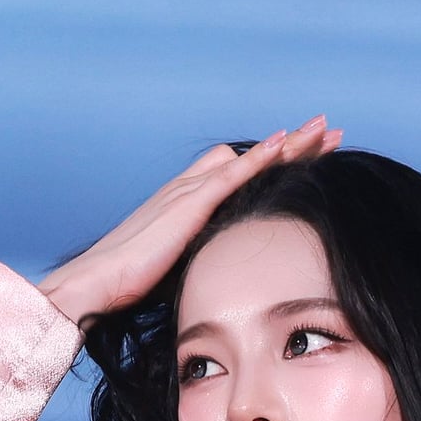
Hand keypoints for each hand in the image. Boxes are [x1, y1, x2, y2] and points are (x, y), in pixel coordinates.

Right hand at [38, 115, 341, 327]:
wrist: (93, 286)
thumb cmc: (124, 290)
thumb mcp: (172, 275)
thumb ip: (197, 268)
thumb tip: (221, 288)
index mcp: (184, 208)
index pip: (237, 176)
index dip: (273, 167)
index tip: (305, 158)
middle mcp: (188, 190)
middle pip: (250, 158)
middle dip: (291, 146)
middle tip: (327, 132)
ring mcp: (187, 193)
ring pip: (249, 159)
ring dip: (289, 144)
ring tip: (325, 130)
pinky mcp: (186, 205)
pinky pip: (232, 174)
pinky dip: (261, 159)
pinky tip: (286, 145)